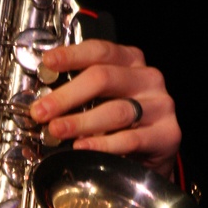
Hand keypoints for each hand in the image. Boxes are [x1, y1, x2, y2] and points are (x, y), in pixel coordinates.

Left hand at [28, 39, 180, 177]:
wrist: (153, 157)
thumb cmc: (122, 124)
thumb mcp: (102, 100)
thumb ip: (79, 93)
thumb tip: (41, 100)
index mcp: (130, 61)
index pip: (100, 50)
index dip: (72, 56)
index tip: (48, 63)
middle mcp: (147, 78)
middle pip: (104, 78)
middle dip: (67, 95)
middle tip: (42, 111)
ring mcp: (159, 105)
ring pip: (116, 110)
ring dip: (81, 122)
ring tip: (57, 130)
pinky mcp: (167, 134)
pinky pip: (131, 139)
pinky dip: (103, 144)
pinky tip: (83, 147)